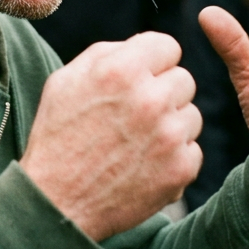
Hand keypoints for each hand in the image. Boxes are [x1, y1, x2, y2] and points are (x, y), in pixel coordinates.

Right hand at [19, 32, 201, 241]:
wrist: (55, 203)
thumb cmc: (57, 137)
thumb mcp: (65, 80)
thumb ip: (107, 53)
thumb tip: (141, 46)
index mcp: (121, 69)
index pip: (168, 46)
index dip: (152, 62)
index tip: (140, 78)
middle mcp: (151, 98)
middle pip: (184, 79)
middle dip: (162, 92)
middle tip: (134, 114)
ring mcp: (170, 136)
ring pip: (191, 115)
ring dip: (171, 125)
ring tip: (136, 143)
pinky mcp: (181, 169)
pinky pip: (193, 150)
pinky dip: (173, 158)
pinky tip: (143, 165)